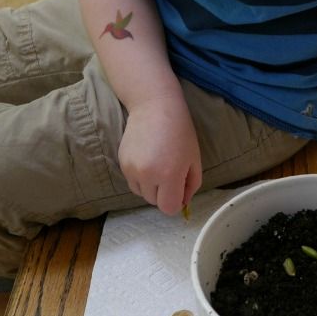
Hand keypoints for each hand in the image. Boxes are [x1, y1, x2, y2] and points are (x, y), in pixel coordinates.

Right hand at [118, 92, 201, 214]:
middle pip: (154, 203)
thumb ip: (191, 186)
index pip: (168, 208)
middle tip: (170, 174)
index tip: (179, 189)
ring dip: (151, 187)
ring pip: (142, 194)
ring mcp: (131, 170)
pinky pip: (133, 182)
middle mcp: (147, 175)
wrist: (154, 107)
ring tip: (158, 166)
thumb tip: (182, 203)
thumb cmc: (180, 132)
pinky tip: (148, 160)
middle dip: (164, 194)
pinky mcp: (121, 163)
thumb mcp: (194, 160)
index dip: (176, 202)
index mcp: (169, 175)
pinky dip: (141, 178)